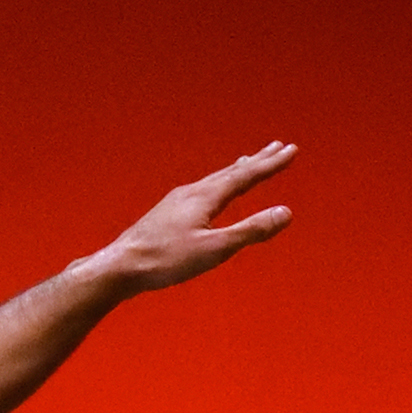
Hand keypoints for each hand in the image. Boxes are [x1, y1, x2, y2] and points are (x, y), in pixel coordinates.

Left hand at [89, 143, 293, 300]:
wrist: (120, 266)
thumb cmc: (166, 260)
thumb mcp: (215, 249)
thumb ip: (250, 231)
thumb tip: (286, 213)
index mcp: (206, 197)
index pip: (247, 176)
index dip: (271, 164)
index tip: (291, 150)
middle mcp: (192, 192)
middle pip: (231, 172)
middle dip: (257, 160)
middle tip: (277, 146)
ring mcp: (176, 201)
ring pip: (214, 179)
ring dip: (235, 170)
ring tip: (246, 162)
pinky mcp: (165, 214)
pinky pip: (200, 190)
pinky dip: (215, 185)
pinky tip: (208, 194)